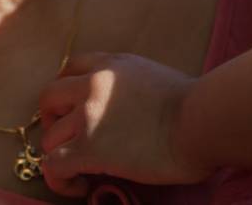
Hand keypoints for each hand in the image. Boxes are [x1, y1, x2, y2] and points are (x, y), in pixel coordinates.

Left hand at [37, 52, 209, 194]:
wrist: (202, 121)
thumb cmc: (195, 106)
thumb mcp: (155, 78)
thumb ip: (131, 87)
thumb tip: (128, 112)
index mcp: (113, 65)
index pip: (70, 67)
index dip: (66, 91)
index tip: (72, 110)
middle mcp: (94, 84)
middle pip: (49, 98)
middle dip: (53, 121)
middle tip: (70, 140)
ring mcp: (88, 115)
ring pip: (49, 138)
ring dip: (60, 155)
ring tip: (79, 172)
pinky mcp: (89, 148)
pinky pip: (53, 166)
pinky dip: (59, 180)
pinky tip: (79, 186)